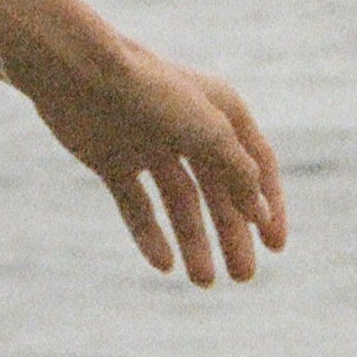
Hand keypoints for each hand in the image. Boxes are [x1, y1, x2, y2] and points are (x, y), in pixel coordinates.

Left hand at [23, 27, 288, 284]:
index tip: (276, 247)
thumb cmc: (152, 93)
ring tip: (204, 281)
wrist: (80, 75)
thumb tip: (260, 215)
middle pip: (219, 192)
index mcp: (223, 112)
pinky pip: (138, 207)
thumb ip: (240, 174)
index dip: (269, 206)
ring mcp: (150, 145)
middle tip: (244, 277)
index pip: (258, 166)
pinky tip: (164, 264)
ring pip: (180, 204)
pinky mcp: (113, 160)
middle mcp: (189, 129)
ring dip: (194, 242)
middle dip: (233, 235)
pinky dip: (150, 235)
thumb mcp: (211, 134)